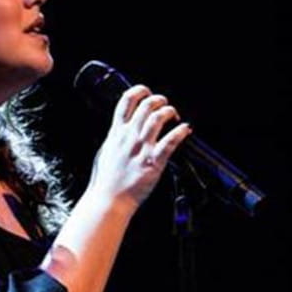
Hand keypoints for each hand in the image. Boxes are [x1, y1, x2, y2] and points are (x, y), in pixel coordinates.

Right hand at [87, 84, 194, 211]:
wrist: (109, 200)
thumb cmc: (106, 180)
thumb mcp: (105, 151)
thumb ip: (115, 138)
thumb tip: (121, 130)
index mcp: (116, 133)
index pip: (126, 101)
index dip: (139, 91)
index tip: (146, 92)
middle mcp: (129, 136)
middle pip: (146, 105)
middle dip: (158, 100)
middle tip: (164, 105)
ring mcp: (141, 148)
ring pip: (158, 118)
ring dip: (169, 112)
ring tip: (174, 115)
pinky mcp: (153, 162)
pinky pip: (170, 141)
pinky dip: (180, 132)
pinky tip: (185, 129)